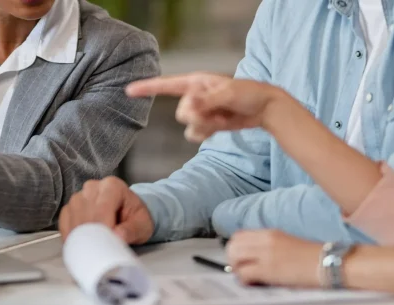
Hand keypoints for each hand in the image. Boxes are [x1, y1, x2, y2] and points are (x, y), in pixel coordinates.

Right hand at [58, 177, 153, 243]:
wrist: (127, 215)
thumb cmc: (135, 218)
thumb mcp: (143, 225)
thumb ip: (132, 230)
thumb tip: (118, 236)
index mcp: (113, 186)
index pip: (102, 206)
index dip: (103, 227)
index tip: (107, 242)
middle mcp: (93, 187)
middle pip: (85, 210)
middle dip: (91, 232)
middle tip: (99, 249)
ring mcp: (79, 196)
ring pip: (72, 215)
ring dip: (79, 234)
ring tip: (90, 248)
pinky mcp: (70, 208)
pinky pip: (64, 221)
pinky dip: (70, 234)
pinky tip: (79, 244)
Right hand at [125, 73, 293, 142]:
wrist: (265, 108)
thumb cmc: (249, 93)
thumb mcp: (228, 94)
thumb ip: (206, 102)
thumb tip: (187, 110)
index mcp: (196, 82)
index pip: (166, 85)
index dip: (147, 87)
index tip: (128, 90)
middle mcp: (194, 96)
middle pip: (181, 113)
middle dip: (198, 117)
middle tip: (217, 112)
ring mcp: (200, 111)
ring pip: (188, 126)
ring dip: (205, 127)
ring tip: (222, 119)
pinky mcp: (207, 124)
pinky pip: (195, 134)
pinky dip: (206, 134)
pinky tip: (220, 127)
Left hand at [225, 230, 323, 287]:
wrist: (328, 262)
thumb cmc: (312, 257)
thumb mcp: (287, 242)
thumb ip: (269, 245)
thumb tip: (254, 256)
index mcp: (270, 232)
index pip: (240, 235)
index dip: (235, 247)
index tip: (239, 257)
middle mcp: (265, 240)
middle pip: (233, 244)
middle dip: (232, 258)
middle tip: (240, 268)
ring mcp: (266, 254)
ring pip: (234, 256)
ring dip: (236, 268)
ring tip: (246, 276)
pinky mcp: (268, 269)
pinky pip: (244, 273)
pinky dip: (243, 279)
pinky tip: (252, 282)